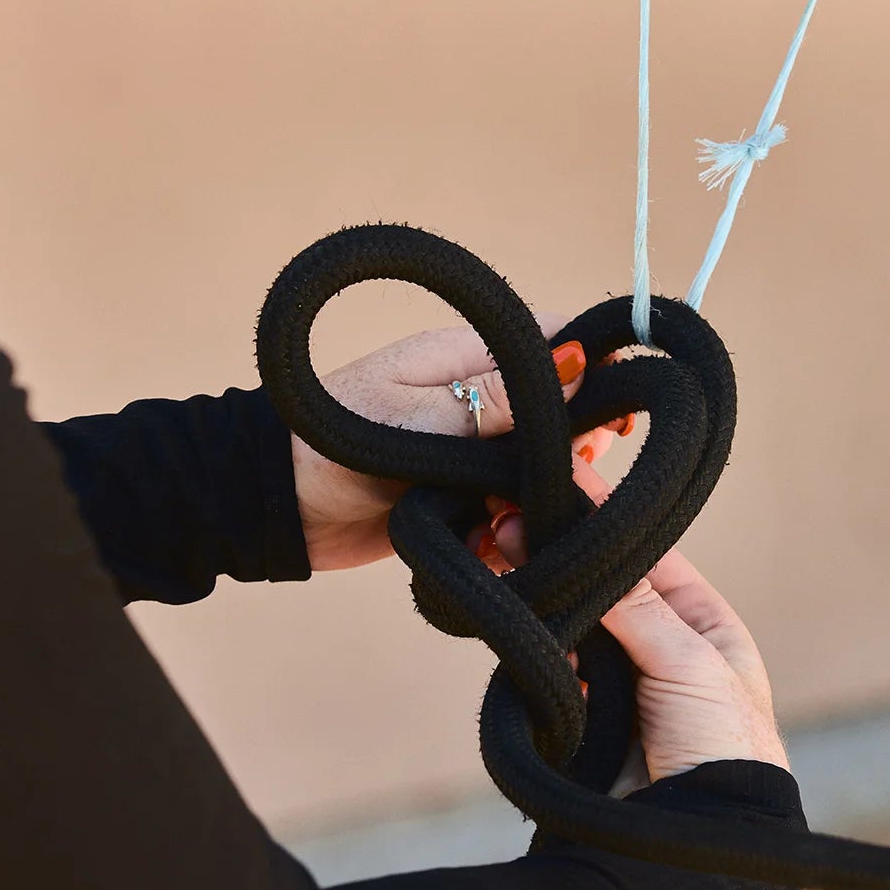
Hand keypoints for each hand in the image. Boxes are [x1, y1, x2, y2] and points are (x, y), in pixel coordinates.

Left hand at [292, 316, 618, 570]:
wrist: (275, 508)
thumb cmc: (331, 443)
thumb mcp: (419, 420)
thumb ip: (497, 400)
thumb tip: (578, 365)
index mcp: (467, 355)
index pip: (556, 343)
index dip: (596, 375)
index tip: (615, 419)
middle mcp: (477, 398)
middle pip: (562, 414)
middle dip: (569, 454)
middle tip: (558, 484)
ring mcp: (471, 449)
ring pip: (540, 471)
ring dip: (536, 503)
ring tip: (504, 524)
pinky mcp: (460, 496)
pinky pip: (508, 512)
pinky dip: (505, 532)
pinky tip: (486, 545)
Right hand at [486, 461, 787, 781]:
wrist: (700, 841)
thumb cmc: (725, 749)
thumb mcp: (690, 665)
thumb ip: (638, 607)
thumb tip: (594, 544)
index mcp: (704, 624)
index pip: (647, 557)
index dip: (604, 521)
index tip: (563, 482)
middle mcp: (662, 645)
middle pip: (603, 586)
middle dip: (559, 552)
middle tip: (506, 516)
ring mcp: (622, 680)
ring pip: (572, 622)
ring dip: (539, 590)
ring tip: (494, 548)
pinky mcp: (587, 715)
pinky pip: (553, 665)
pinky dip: (530, 639)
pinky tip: (506, 605)